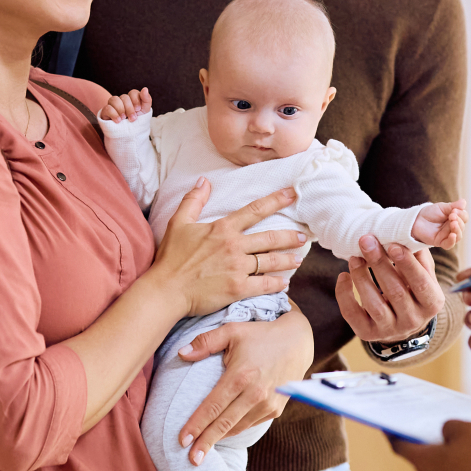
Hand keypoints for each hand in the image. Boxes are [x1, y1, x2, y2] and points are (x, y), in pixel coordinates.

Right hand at [100, 87, 150, 121]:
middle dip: (129, 108)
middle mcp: (122, 100)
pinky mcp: (105, 112)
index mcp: (132, 99)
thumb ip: (146, 100)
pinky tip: (118, 121)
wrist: (128, 135)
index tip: (138, 109)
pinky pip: (107, 108)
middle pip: (124, 97)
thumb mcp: (145, 112)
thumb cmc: (137, 121)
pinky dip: (114, 114)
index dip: (136, 100)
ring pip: (114, 99)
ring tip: (124, 119)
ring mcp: (113, 105)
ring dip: (121, 109)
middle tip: (133, 118)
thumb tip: (145, 89)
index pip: (133, 92)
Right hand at [152, 180, 308, 317]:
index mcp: (223, 228)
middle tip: (304, 235)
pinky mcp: (237, 288)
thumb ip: (193, 200)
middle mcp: (234, 246)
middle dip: (289, 236)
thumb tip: (204, 181)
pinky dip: (277, 283)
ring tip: (298, 258)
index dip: (276, 200)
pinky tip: (285, 282)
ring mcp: (237, 268)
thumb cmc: (171, 258)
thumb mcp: (179, 223)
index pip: (255, 210)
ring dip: (288, 259)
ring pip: (271, 261)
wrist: (166, 290)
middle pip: (270, 238)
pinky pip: (264, 284)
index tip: (293, 194)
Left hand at [173, 308, 311, 464]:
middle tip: (191, 460)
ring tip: (203, 451)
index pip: (212, 407)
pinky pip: (250, 424)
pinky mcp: (275, 409)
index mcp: (240, 376)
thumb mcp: (232, 331)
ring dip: (219, 439)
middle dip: (205, 443)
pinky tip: (223, 434)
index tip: (182, 440)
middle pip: (224, 424)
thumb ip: (205, 342)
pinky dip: (236, 430)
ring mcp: (267, 404)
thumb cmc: (261, 335)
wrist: (298, 342)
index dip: (196, 425)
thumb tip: (181, 353)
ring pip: (237, 427)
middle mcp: (255, 394)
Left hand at [336, 236, 444, 344]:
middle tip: (367, 241)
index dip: (407, 264)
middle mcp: (412, 320)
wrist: (403, 325)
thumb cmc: (414, 292)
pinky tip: (344, 276)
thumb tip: (410, 231)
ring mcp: (389, 330)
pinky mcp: (368, 333)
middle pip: (395, 291)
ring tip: (354, 257)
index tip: (392, 244)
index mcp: (431, 304)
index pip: (420, 283)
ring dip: (361, 277)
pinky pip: (353, 314)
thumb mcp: (424, 276)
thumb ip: (419, 257)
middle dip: (379, 264)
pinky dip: (344, 295)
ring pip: (373, 304)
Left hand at [410, 200, 467, 249]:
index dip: (462, 214)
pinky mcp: (440, 242)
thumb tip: (464, 202)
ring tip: (453, 223)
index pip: (464, 217)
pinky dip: (452, 240)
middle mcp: (453, 228)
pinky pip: (449, 244)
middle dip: (459, 220)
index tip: (455, 210)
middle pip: (462, 227)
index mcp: (455, 218)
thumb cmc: (430, 213)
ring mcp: (447, 235)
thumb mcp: (442, 207)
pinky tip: (452, 235)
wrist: (416, 219)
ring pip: (458, 236)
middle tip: (452, 215)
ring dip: (457, 230)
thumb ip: (453, 206)